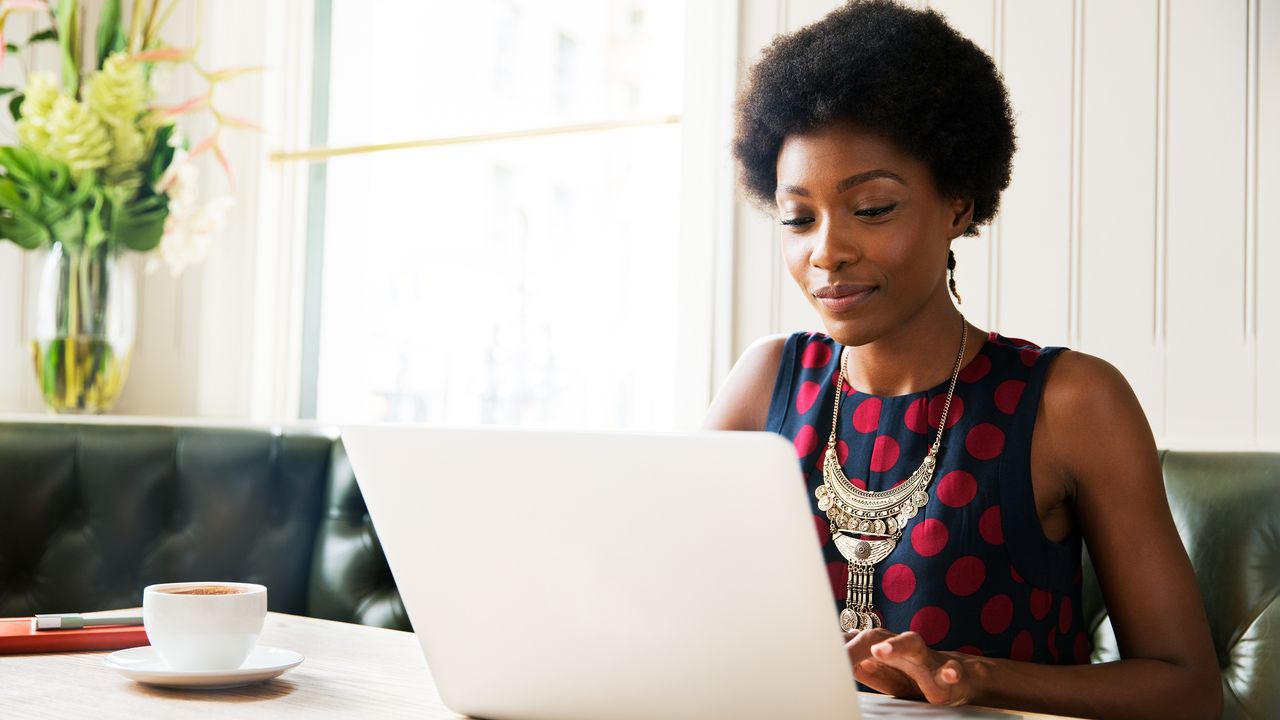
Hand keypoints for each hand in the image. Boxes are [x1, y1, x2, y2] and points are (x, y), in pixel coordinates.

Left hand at [844, 628, 994, 706]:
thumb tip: (831, 657)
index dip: (836, 647)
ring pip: (912, 644)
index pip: (855, 642)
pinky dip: (950, 672)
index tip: (817, 655)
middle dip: (855, 643)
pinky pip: (951, 671)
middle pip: (877, 636)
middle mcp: (901, 649)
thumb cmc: (913, 676)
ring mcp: (926, 660)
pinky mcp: (948, 676)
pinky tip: (948, 674)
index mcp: (884, 649)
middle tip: (837, 655)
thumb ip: (860, 664)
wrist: (957, 678)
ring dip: (896, 645)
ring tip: (880, 650)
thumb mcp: (882, 674)